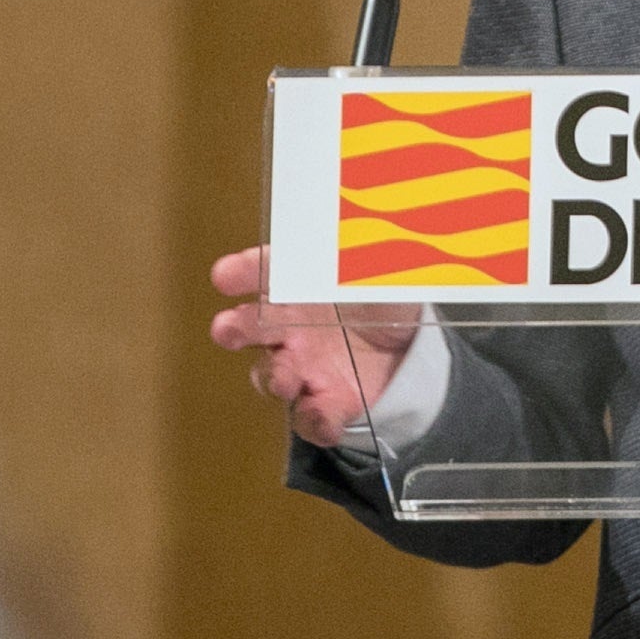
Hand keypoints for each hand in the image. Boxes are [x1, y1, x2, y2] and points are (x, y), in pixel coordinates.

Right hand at [208, 246, 422, 451]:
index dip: (244, 271)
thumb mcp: (381, 268)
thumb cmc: (385, 299)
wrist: (413, 349)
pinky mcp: (328, 401)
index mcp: (299, 287)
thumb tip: (355, 218)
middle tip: (227, 329)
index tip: (225, 275)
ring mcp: (305, 367)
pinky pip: (311, 417)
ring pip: (272, 374)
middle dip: (235, 328)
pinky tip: (321, 415)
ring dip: (272, 376)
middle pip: (250, 327)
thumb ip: (362, 250)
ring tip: (284, 378)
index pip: (265, 271)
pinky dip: (314, 420)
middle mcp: (291, 327)